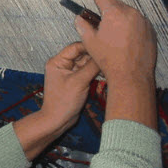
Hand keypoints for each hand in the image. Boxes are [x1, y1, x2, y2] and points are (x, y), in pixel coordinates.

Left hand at [14, 42, 98, 160]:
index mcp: (57, 61)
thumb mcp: (79, 81)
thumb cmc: (63, 102)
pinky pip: (87, 72)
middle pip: (82, 54)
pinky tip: (104, 75)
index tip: (105, 49)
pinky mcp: (75, 81)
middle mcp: (62, 64)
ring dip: (96, 66)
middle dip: (95, 57)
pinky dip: (95, 73)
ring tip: (108, 68)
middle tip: (110, 59)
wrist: (58, 120)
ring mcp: (69, 73)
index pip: (76, 47)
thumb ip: (91, 66)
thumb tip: (104, 54)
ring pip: (86, 63)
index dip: (90, 47)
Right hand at [74, 0, 156, 85]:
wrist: (131, 75)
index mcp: (114, 13)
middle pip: (116, 3)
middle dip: (108, 11)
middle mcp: (131, 13)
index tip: (92, 1)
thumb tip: (79, 18)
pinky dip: (130, 27)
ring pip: (127, 13)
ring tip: (114, 36)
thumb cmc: (110, 59)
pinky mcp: (150, 29)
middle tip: (101, 25)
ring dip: (120, 19)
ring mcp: (143, 21)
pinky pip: (138, 22)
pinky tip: (125, 41)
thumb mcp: (89, 41)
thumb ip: (82, 25)